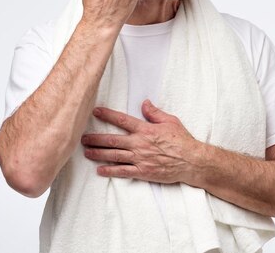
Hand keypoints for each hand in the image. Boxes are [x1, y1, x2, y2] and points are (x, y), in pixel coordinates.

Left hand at [81, 100, 202, 183]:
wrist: (191, 161)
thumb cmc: (182, 140)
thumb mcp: (170, 121)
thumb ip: (154, 113)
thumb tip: (144, 103)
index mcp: (145, 130)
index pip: (122, 120)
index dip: (107, 115)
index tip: (95, 111)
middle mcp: (139, 143)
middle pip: (112, 140)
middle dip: (96, 138)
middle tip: (82, 137)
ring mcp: (140, 158)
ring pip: (114, 156)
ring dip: (98, 154)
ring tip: (86, 152)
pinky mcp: (142, 171)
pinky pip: (123, 171)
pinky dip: (110, 171)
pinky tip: (100, 170)